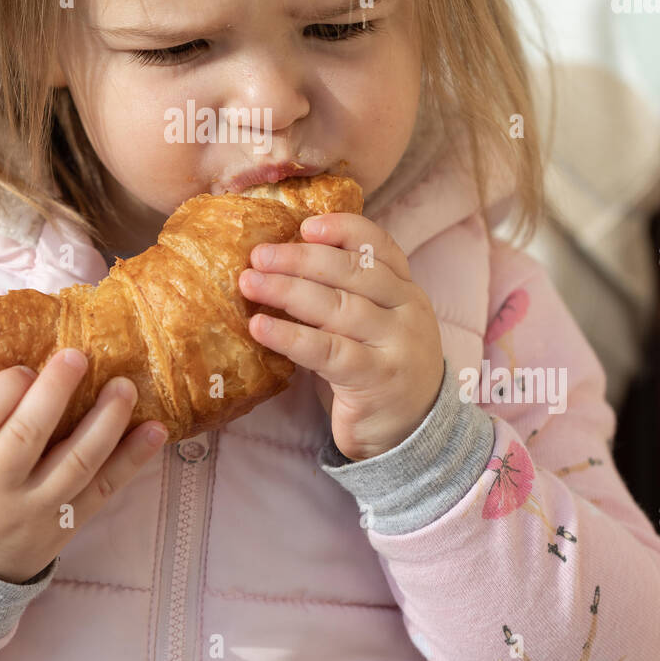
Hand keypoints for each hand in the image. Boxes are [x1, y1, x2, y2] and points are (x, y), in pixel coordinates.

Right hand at [0, 350, 167, 583]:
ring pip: (74, 464)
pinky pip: (103, 489)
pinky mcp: (68, 523)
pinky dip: (132, 459)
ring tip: (124, 387)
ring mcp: (35, 510)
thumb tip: (29, 355)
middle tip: (77, 357)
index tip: (26, 367)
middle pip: (26, 437)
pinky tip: (154, 430)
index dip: (2, 390)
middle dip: (53, 394)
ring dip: (105, 422)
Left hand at [239, 214, 443, 460]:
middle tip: (258, 256)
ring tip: (249, 284)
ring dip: (287, 290)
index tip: (304, 226)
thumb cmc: (377, 369)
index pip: (379, 246)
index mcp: (407, 290)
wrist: (410, 434)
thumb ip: (346, 293)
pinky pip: (327, 351)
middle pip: (352, 271)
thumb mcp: (374, 324)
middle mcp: (408, 311)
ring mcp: (396, 345)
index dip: (343, 229)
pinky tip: (259, 328)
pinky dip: (289, 337)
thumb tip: (281, 259)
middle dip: (300, 259)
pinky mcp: (376, 379)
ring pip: (338, 307)